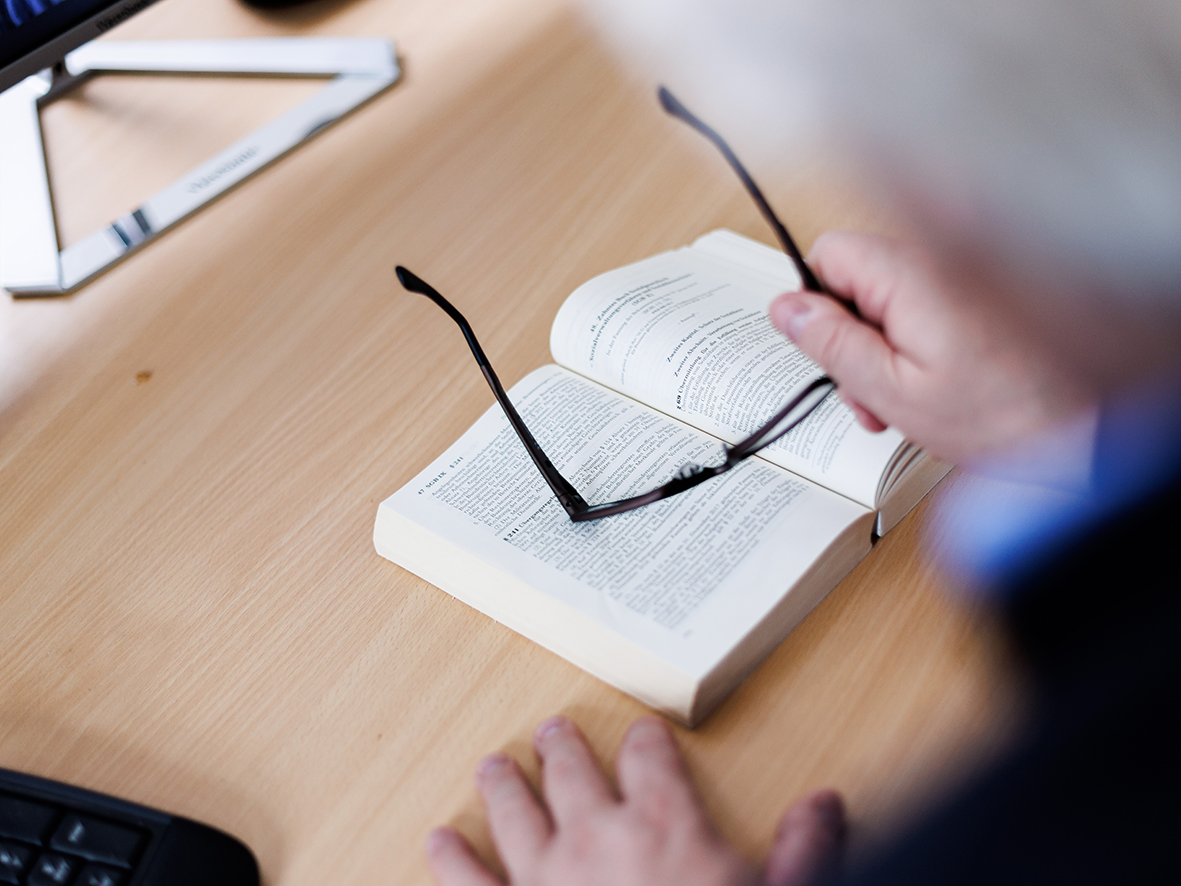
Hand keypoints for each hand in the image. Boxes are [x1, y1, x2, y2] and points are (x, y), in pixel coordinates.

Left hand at [426, 715, 845, 885]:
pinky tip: (439, 840)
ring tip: (493, 766)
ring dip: (504, 786)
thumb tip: (825, 805)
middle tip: (550, 731)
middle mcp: (597, 835)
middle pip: (573, 773)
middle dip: (562, 748)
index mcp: (663, 824)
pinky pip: (469, 882)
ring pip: (515, 812)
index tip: (641, 731)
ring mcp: (544, 877)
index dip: (646, 739)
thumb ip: (805, 852)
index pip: (651, 759)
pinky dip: (452, 859)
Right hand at [769, 232, 1094, 463]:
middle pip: (857, 281)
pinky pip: (922, 313)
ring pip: (888, 303)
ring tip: (900, 403)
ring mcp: (963, 279)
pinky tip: (927, 392)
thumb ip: (832, 344)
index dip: (815, 304)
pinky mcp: (980, 300)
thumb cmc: (1004, 415)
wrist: (1087, 430)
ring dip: (882, 352)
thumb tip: (786, 309)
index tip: (824, 347)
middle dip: (850, 338)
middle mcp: (939, 262)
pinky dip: (915, 350)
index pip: (828, 253)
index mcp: (910, 275)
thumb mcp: (892, 389)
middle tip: (865, 393)